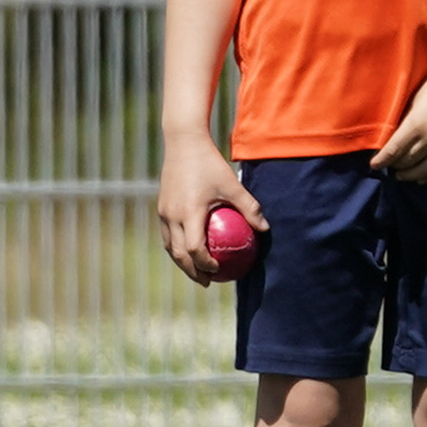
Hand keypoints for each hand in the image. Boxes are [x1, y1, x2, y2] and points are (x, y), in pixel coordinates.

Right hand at [158, 128, 265, 285]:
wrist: (183, 144)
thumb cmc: (211, 164)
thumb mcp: (233, 185)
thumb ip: (249, 207)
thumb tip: (265, 228)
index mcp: (189, 213)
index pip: (194, 249)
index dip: (205, 264)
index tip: (218, 270)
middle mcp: (172, 216)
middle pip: (178, 254)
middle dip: (192, 271)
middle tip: (208, 282)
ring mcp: (164, 213)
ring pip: (170, 246)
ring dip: (182, 262)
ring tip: (198, 271)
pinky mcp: (161, 207)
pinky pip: (168, 234)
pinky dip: (178, 247)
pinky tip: (191, 249)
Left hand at [370, 57, 426, 183]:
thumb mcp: (419, 99)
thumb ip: (409, 119)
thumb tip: (399, 136)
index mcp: (417, 124)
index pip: (394, 150)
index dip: (381, 160)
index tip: (374, 165)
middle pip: (408, 162)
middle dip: (395, 165)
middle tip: (388, 166)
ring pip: (425, 171)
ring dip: (411, 175)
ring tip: (402, 176)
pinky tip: (422, 179)